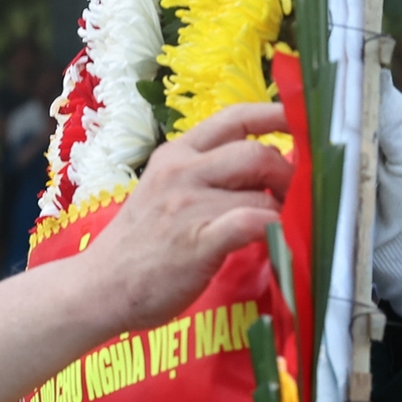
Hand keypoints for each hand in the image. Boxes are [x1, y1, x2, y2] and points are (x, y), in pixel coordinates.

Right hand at [86, 104, 291, 331]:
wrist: (98, 288)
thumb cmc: (136, 247)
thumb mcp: (163, 193)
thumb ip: (204, 178)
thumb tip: (263, 172)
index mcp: (174, 155)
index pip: (233, 117)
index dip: (275, 114)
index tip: (303, 120)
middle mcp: (181, 171)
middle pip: (256, 152)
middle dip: (288, 173)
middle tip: (296, 198)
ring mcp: (188, 205)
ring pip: (260, 192)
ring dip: (282, 212)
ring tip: (283, 228)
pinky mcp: (198, 241)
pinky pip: (253, 223)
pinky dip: (276, 231)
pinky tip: (280, 242)